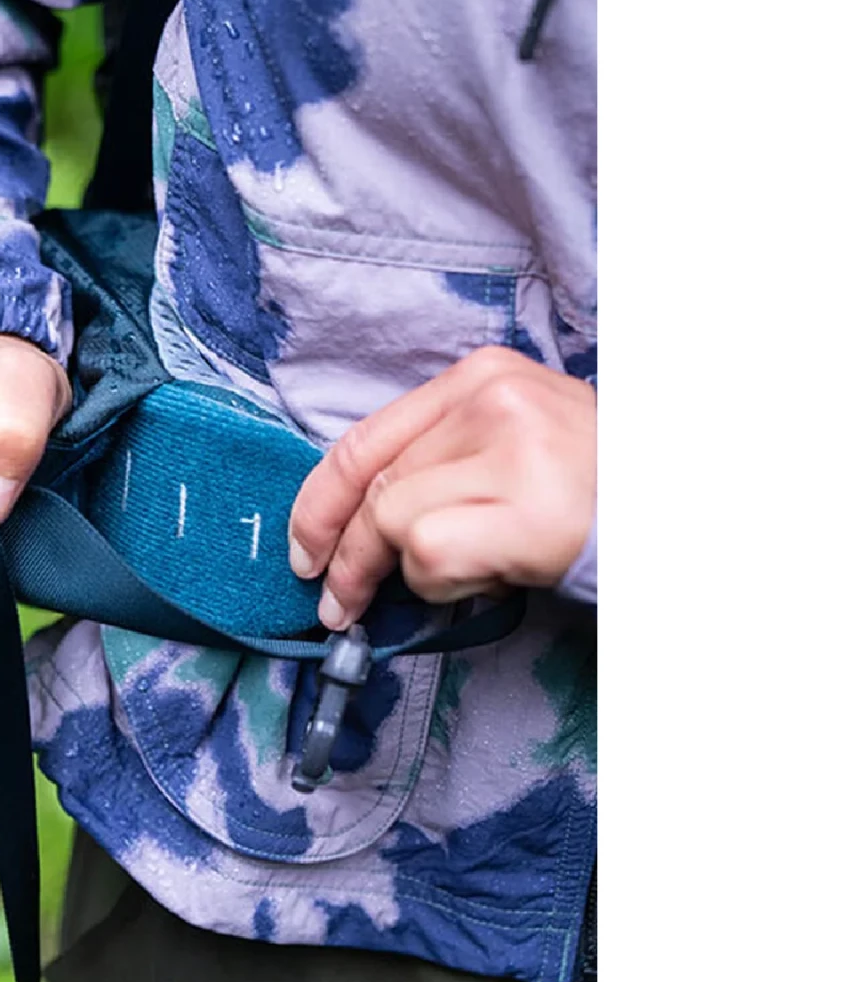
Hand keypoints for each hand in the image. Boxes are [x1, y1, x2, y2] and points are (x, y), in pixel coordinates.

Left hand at [287, 347, 595, 629]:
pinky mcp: (528, 507)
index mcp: (480, 377)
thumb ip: (438, 461)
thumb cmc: (592, 489)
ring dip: (413, 572)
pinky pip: (432, 555)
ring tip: (471, 574)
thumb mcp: (511, 446)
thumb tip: (349, 524)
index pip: (364, 440)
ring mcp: (512, 450)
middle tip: (337, 605)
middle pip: (373, 487)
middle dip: (344, 556)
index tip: (303, 549)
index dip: (318, 503)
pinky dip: (445, 585)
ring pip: (397, 523)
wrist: (679, 509)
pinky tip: (492, 578)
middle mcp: (491, 400)